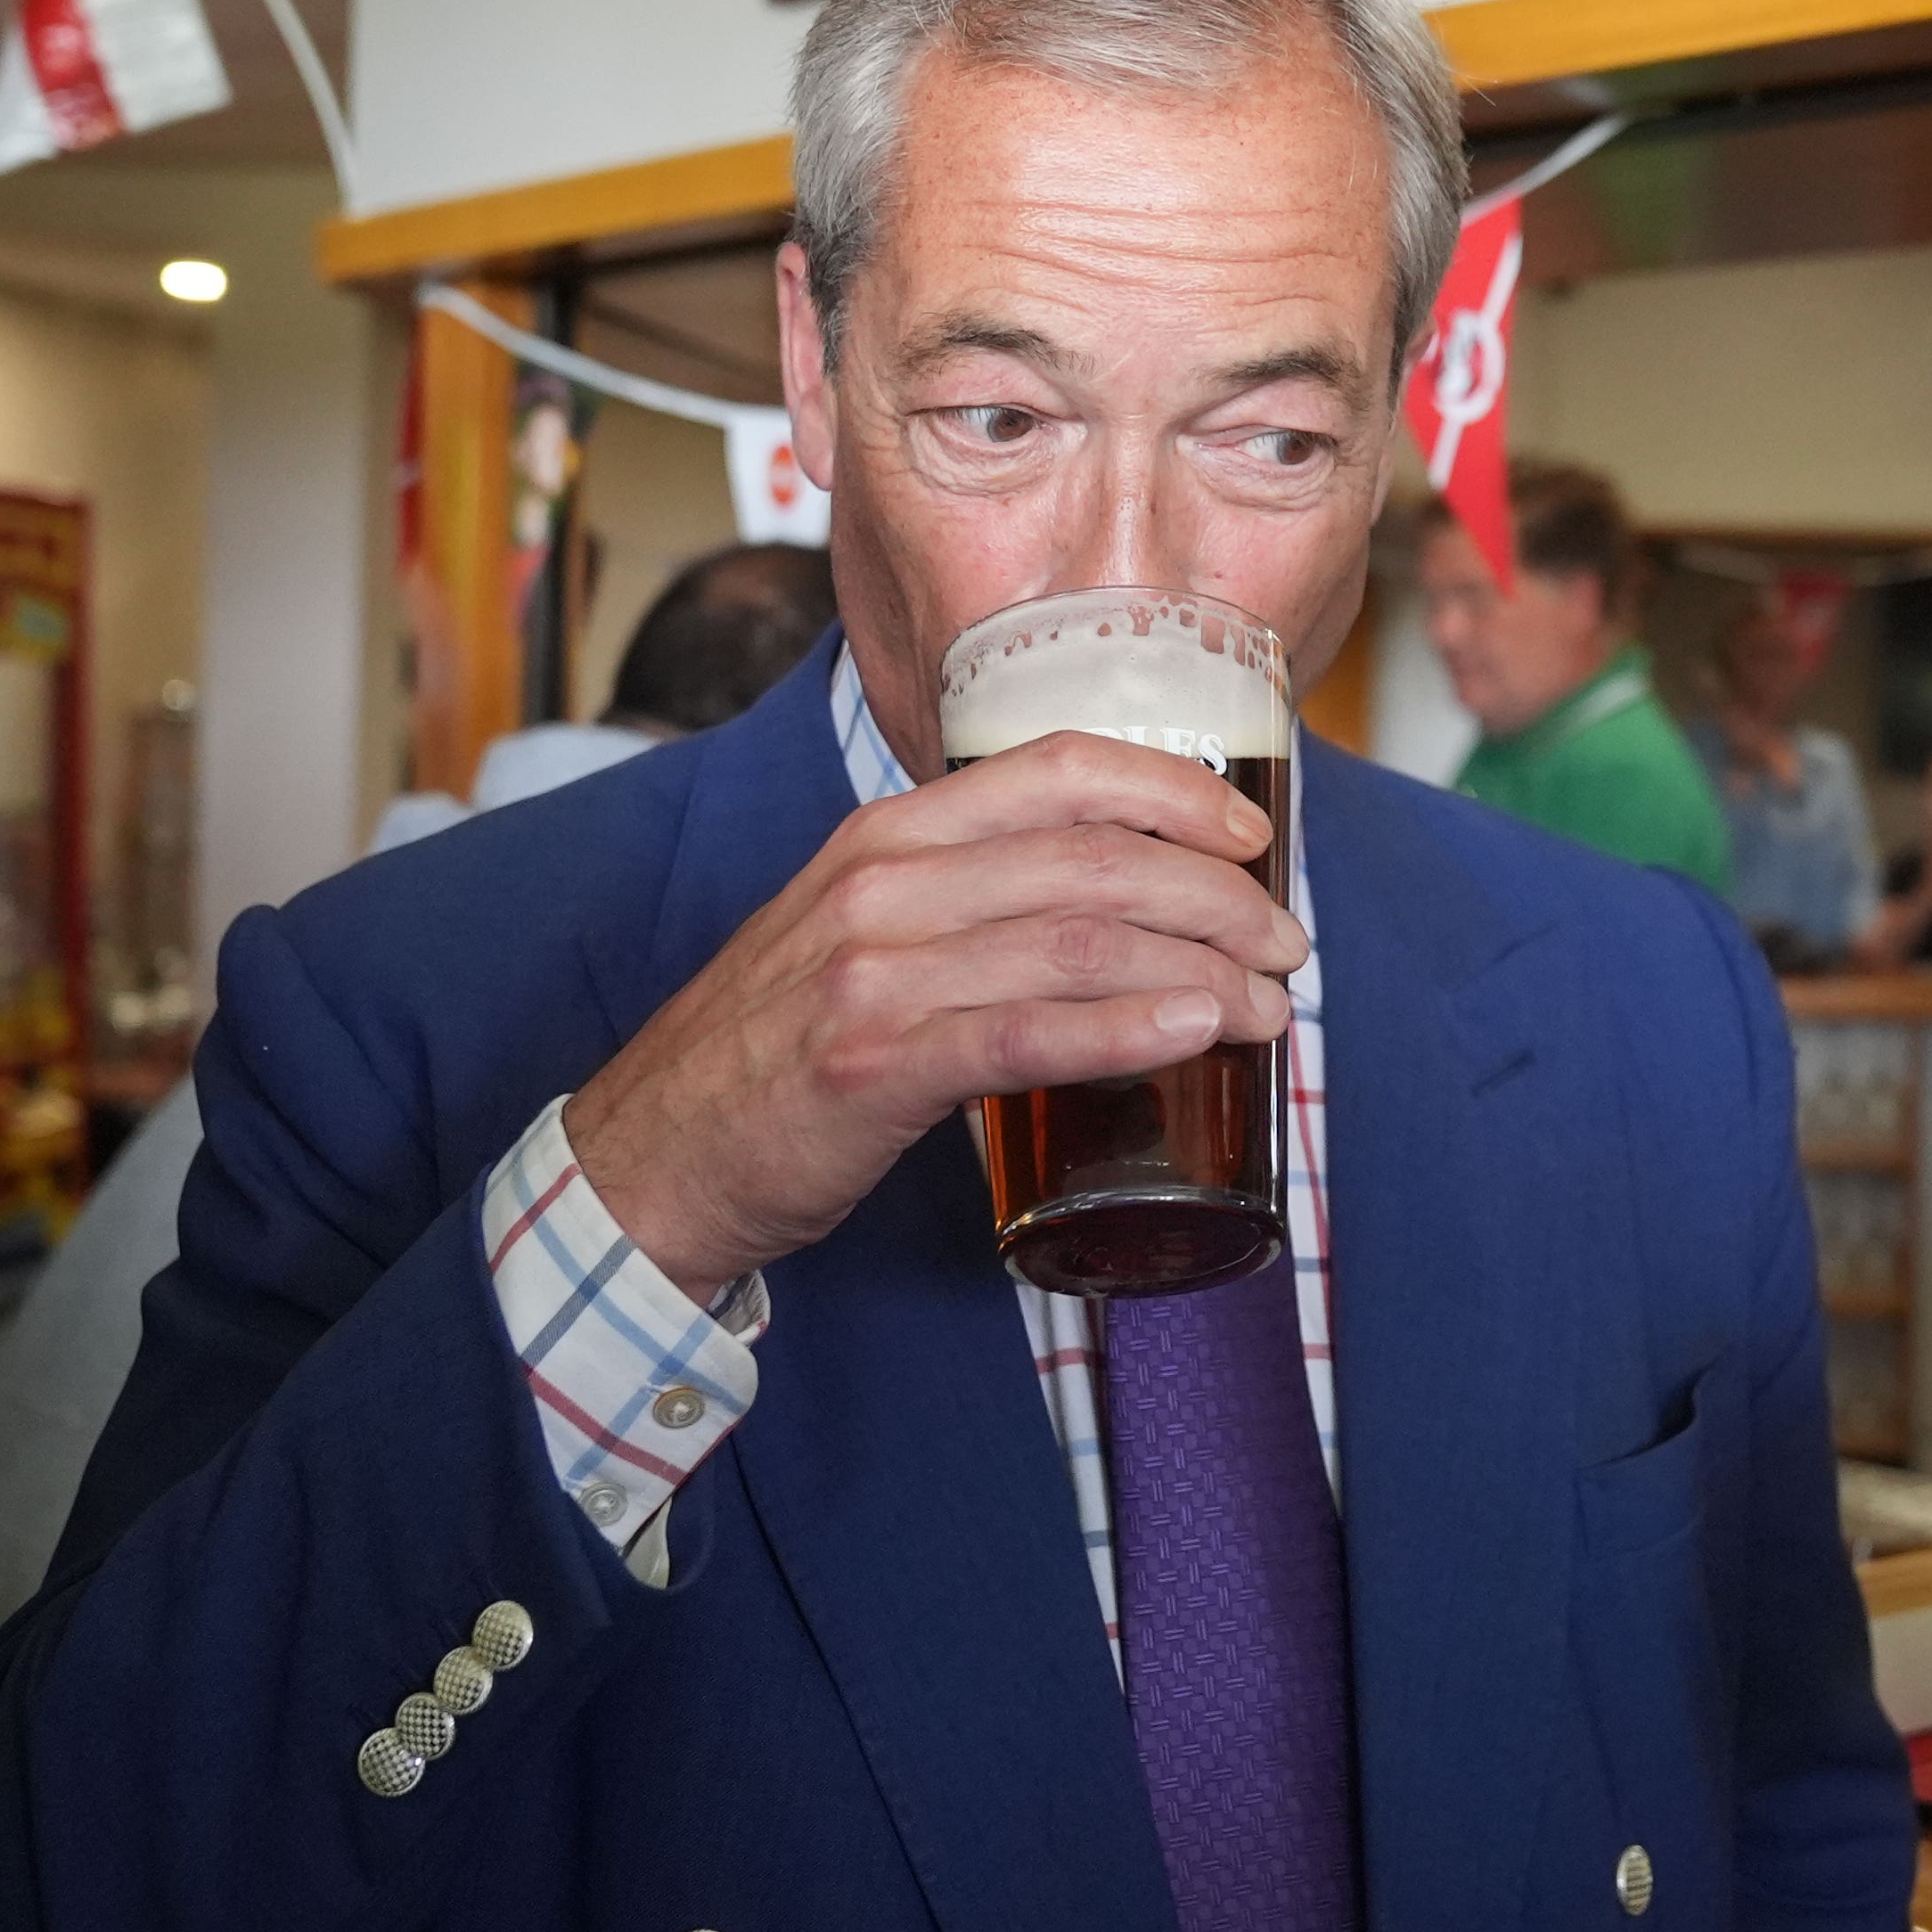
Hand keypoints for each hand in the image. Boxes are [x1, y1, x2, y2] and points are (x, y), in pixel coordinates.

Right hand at [562, 732, 1304, 1309]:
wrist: (645, 1161)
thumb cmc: (776, 1052)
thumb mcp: (863, 934)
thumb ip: (966, 902)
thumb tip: (1118, 904)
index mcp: (889, 834)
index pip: (1059, 771)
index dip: (1174, 789)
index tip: (1249, 831)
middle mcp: (884, 882)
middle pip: (1095, 856)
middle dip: (1218, 895)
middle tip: (1286, 945)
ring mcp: (874, 971)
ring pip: (1080, 940)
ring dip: (1202, 968)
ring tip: (1270, 1005)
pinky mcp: (873, 1064)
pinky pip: (1026, 1033)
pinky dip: (1127, 1029)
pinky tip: (1196, 1032)